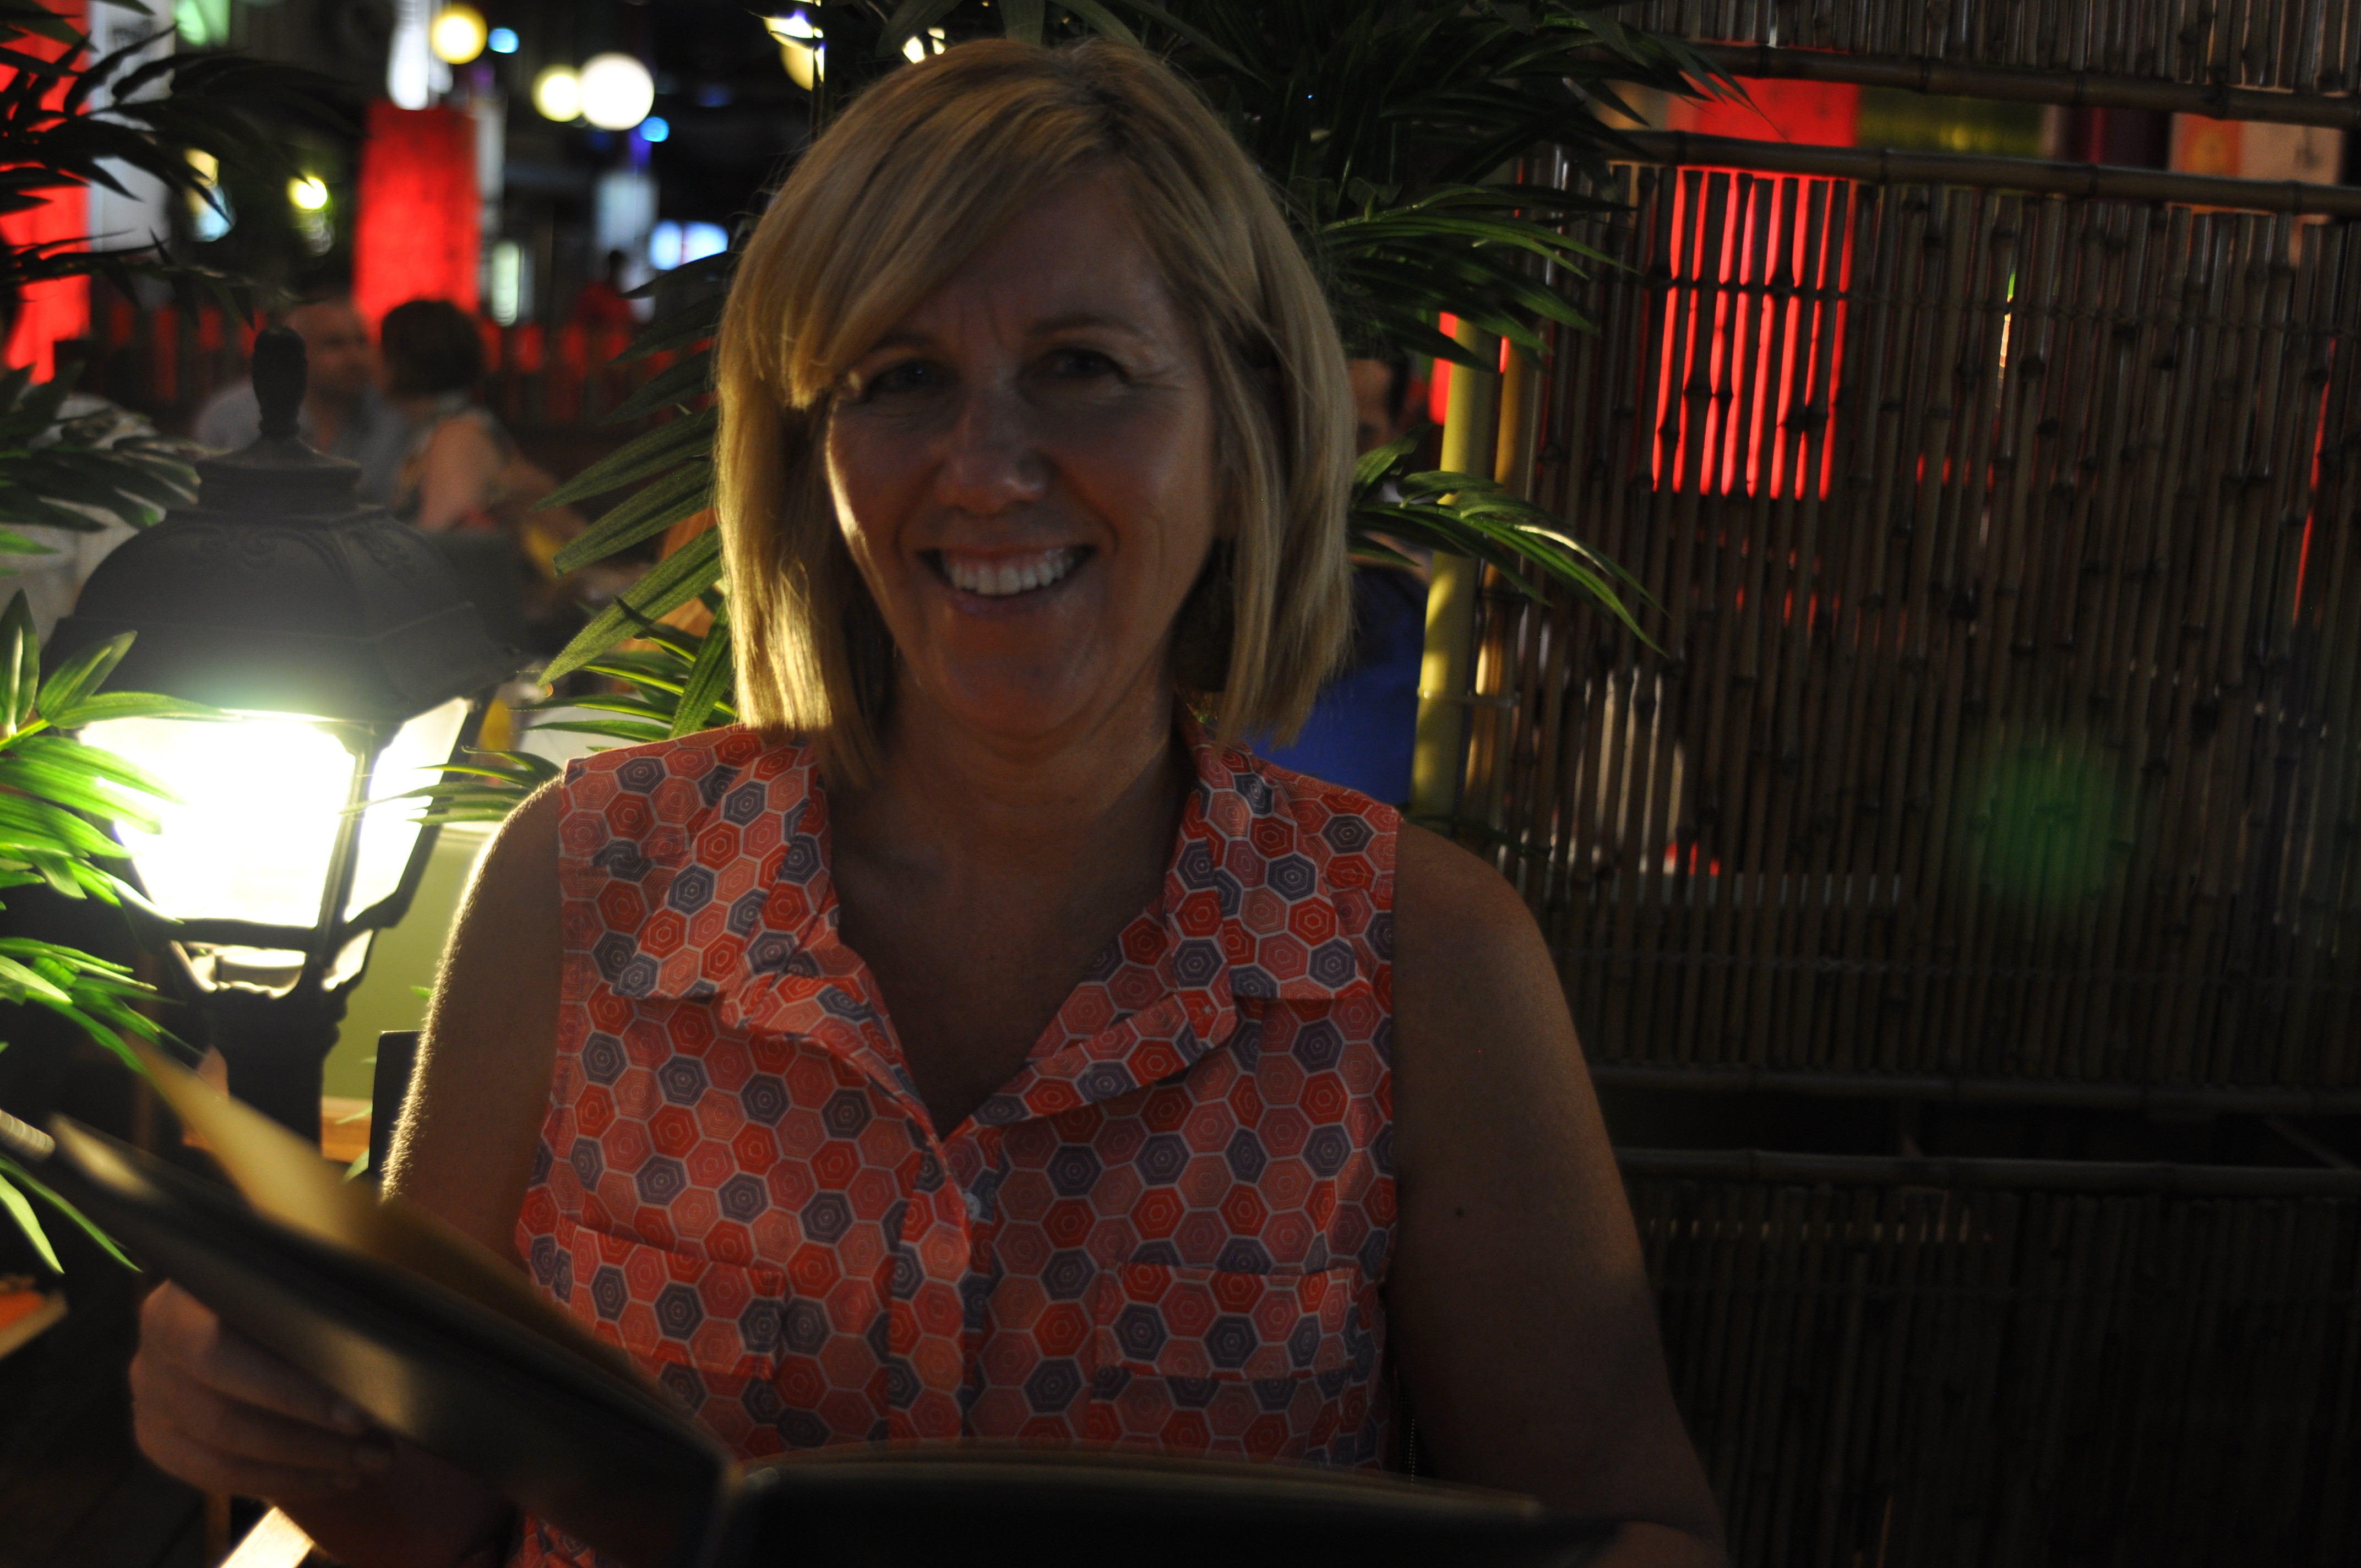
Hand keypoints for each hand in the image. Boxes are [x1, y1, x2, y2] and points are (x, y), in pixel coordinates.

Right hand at [131, 1282, 393, 1499]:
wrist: (244, 1299)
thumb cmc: (292, 1282)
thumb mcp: (308, 1271)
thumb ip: (326, 1292)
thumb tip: (379, 1329)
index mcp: (184, 1295)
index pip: (220, 1351)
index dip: (290, 1390)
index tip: (357, 1412)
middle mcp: (156, 1346)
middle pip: (222, 1413)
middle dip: (307, 1436)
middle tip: (374, 1445)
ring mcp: (151, 1395)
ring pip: (222, 1451)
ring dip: (302, 1465)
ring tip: (367, 1463)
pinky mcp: (158, 1437)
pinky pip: (214, 1475)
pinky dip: (279, 1481)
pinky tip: (332, 1479)